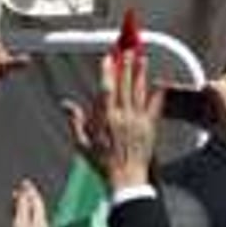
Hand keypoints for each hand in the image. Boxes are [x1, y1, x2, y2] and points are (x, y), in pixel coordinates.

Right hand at [11, 179, 50, 226]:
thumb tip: (23, 195)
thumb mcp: (21, 225)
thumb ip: (22, 209)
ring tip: (15, 205)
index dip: (30, 190)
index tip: (24, 182)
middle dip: (26, 198)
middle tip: (17, 192)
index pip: (35, 199)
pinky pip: (30, 223)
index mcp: (39, 217)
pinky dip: (23, 218)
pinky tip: (16, 224)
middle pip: (35, 206)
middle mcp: (42, 222)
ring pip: (32, 214)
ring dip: (24, 208)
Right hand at [65, 51, 162, 190]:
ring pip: (140, 90)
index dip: (108, 71)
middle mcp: (123, 117)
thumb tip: (65, 105)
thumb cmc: (103, 164)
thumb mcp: (82, 144)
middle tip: (128, 47)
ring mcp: (138, 121)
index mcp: (106, 119)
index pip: (107, 89)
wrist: (126, 179)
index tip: (109, 56)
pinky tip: (159, 81)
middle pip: (125, 84)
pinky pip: (155, 106)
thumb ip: (75, 121)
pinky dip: (157, 93)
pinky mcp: (150, 126)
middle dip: (126, 64)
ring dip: (141, 72)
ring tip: (142, 56)